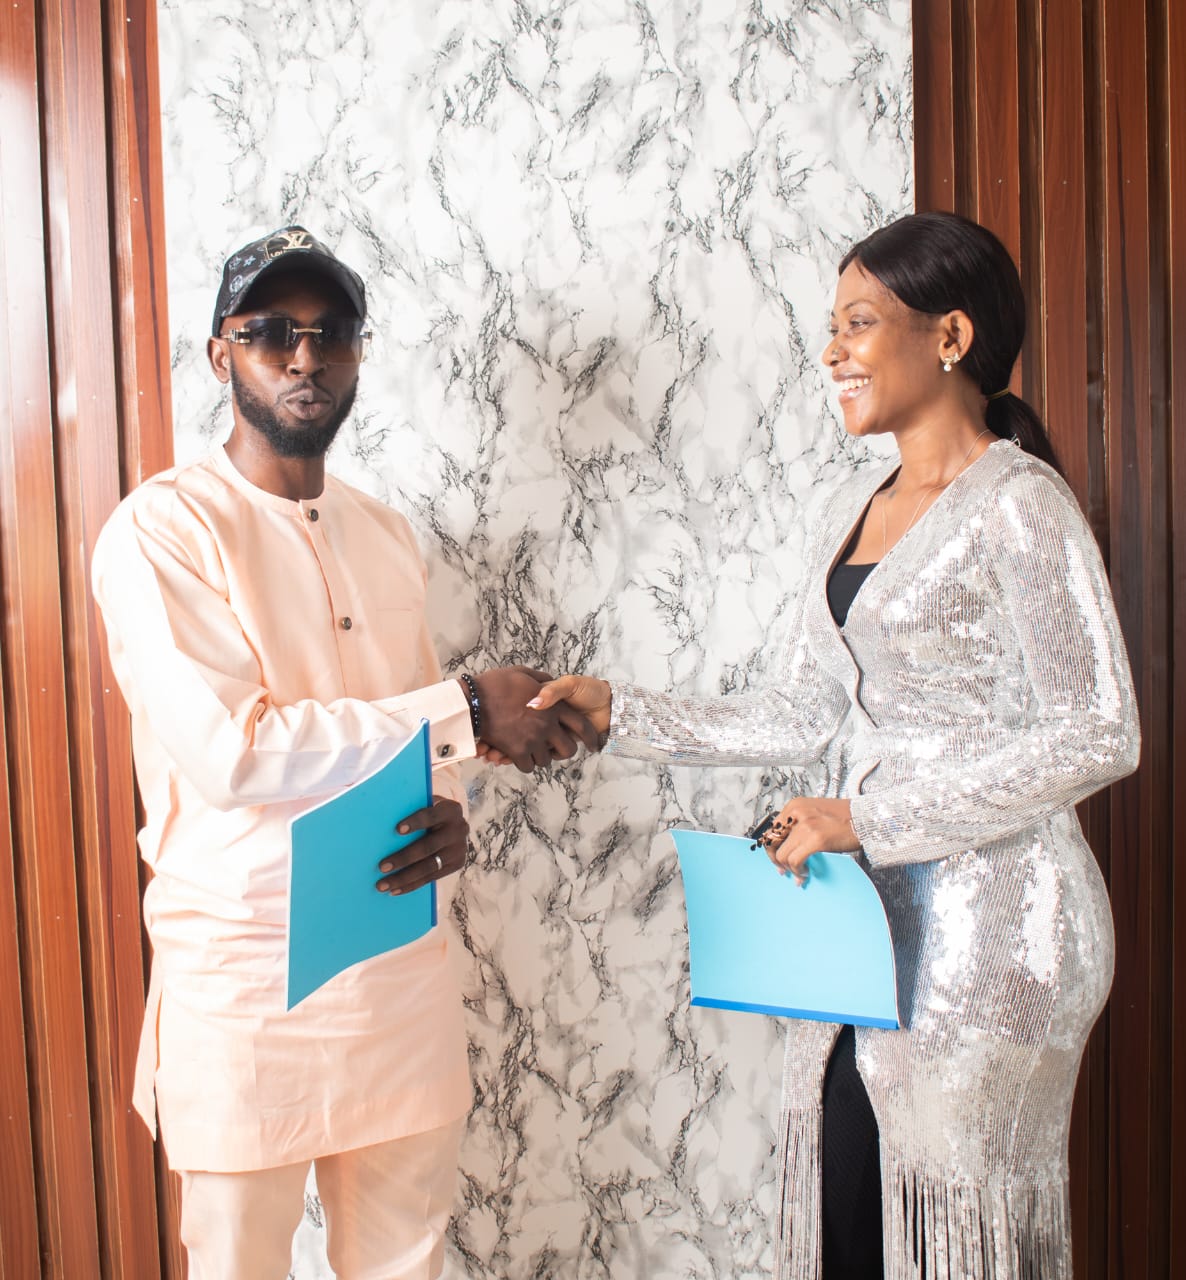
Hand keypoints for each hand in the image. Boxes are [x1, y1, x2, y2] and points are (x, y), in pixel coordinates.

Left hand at [376, 797, 467, 894]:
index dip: (415, 822)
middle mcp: (459, 829)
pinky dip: (411, 885)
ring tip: (383, 885)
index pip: (431, 816)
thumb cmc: (429, 814)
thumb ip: (412, 810)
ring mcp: (459, 849)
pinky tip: (394, 890)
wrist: (454, 825)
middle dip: (404, 858)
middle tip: (382, 867)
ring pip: (429, 867)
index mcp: (450, 810)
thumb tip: (382, 822)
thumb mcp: (426, 806)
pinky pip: (431, 878)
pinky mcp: (456, 865)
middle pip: (428, 846)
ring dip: (404, 877)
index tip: (397, 830)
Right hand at [473, 667, 601, 772]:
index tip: (593, 744)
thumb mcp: (523, 674)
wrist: (474, 699)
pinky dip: (525, 763)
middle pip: (568, 749)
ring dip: (542, 757)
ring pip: (547, 760)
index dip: (590, 737)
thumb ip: (542, 681)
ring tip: (534, 751)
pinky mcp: (518, 751)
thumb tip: (550, 684)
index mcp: (553, 706)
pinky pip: (528, 766)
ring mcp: (533, 739)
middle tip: (556, 750)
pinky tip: (521, 757)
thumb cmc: (497, 684)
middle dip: (563, 752)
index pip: (581, 725)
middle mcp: (547, 724)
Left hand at [759, 797, 859, 884]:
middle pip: (772, 842)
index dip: (772, 848)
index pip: (771, 829)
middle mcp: (797, 813)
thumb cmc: (845, 818)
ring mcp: (806, 825)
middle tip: (783, 870)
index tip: (777, 859)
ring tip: (799, 874)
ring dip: (789, 869)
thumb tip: (786, 846)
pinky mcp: (816, 838)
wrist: (866, 818)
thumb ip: (798, 825)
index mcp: (795, 806)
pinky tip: (805, 873)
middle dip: (776, 860)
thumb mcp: (814, 813)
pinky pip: (795, 860)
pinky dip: (798, 870)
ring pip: (783, 854)